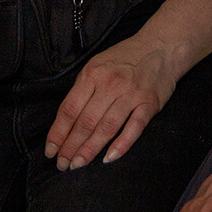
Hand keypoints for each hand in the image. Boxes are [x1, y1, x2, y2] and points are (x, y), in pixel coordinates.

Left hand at [45, 35, 178, 170]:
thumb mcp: (97, 65)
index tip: (50, 151)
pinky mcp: (149, 103)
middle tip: (62, 164)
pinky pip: (133, 128)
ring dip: (90, 149)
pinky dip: (121, 145)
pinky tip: (109, 158)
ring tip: (78, 164)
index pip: (69, 109)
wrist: (161, 47)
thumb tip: (66, 121)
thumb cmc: (125, 58)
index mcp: (93, 74)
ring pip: (106, 128)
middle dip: (70, 146)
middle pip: (85, 122)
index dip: (58, 133)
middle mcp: (110, 84)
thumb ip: (83, 89)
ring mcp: (131, 94)